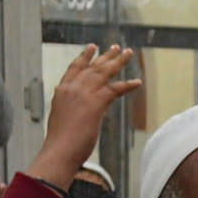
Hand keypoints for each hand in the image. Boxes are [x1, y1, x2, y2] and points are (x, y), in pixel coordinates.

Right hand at [33, 45, 139, 187]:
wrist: (59, 151)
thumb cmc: (60, 142)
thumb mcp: (63, 119)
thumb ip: (71, 110)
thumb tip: (80, 112)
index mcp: (61, 92)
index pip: (74, 69)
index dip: (84, 57)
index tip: (92, 47)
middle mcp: (71, 88)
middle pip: (92, 67)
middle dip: (106, 56)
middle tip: (117, 47)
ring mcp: (83, 94)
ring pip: (104, 72)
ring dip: (118, 61)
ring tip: (129, 53)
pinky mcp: (96, 103)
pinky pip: (116, 89)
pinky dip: (128, 85)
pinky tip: (138, 82)